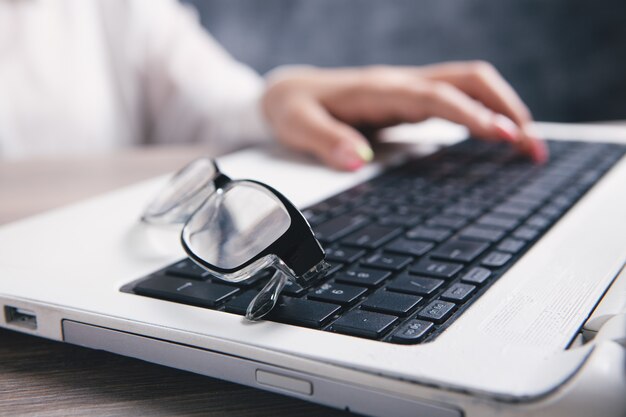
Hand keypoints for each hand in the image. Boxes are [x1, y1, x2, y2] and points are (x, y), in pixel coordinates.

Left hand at [262, 62, 547, 170]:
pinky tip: (496, 138)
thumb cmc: (293, 110)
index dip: (471, 114)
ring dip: (504, 108)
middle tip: (532, 147)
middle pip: (468, 79)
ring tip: (528, 146)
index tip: (502, 134)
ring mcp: (408, 90)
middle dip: (506, 106)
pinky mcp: (410, 101)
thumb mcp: (298, 126)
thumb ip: (325, 141)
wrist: (288, 94)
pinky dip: (484, 114)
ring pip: (469, 85)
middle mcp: (401, 84)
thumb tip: (358, 161)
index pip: (436, 96)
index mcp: (379, 90)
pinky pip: (457, 100)